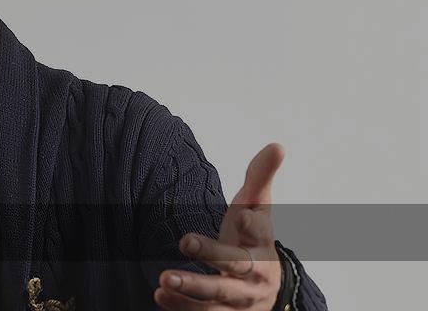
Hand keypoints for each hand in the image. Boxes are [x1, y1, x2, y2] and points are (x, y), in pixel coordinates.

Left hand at [154, 143, 285, 309]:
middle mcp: (254, 275)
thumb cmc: (253, 237)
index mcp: (262, 243)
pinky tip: (159, 295)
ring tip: (162, 280)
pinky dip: (181, 309)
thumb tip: (278, 144)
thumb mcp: (258, 206)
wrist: (266, 287)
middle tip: (184, 241)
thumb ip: (261, 176)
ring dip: (190, 291)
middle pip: (235, 268)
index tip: (241, 213)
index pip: (260, 232)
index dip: (251, 224)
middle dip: (212, 256)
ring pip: (218, 299)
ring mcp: (240, 300)